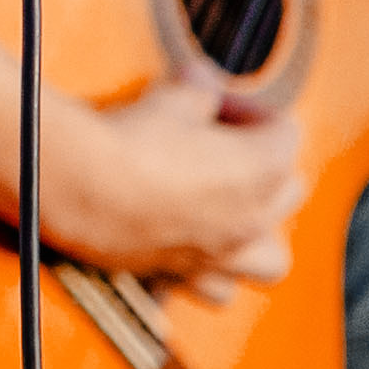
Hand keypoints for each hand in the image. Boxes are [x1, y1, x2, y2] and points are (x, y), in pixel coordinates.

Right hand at [31, 68, 305, 295]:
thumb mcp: (170, 99)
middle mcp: (253, 218)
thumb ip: (197, 90)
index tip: (214, 103)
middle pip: (288, 192)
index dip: (248, 111)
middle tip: (219, 149)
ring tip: (227, 218)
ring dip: (256, 239)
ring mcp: (220, 254)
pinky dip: (206, 274)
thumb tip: (202, 80)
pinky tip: (184, 252)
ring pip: (269, 261)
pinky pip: (213, 288)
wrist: (80, 186)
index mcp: (263, 168)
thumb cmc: (130, 140)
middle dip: (262, 167)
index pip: (284, 133)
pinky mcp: (182, 275)